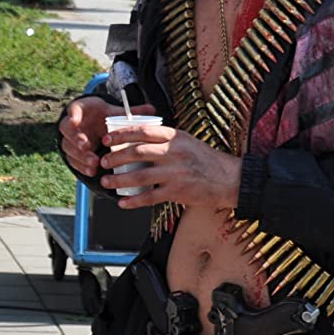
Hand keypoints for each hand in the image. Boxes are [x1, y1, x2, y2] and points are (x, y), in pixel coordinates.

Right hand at [58, 96, 155, 177]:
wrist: (91, 124)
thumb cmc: (103, 116)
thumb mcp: (114, 111)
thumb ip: (130, 112)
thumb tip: (152, 109)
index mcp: (80, 110)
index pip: (73, 110)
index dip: (73, 116)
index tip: (76, 121)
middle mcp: (71, 124)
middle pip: (68, 132)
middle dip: (77, 140)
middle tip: (87, 147)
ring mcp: (69, 139)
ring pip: (69, 148)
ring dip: (80, 156)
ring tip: (93, 163)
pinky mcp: (71, 152)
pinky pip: (72, 160)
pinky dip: (81, 166)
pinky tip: (91, 171)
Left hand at [98, 123, 241, 210]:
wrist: (230, 179)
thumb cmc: (206, 160)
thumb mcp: (187, 141)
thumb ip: (165, 140)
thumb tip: (137, 140)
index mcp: (175, 137)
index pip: (143, 131)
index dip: (121, 133)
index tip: (107, 138)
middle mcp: (174, 153)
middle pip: (137, 152)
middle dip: (115, 157)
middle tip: (103, 162)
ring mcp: (176, 173)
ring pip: (140, 175)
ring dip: (119, 180)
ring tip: (107, 181)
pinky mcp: (178, 192)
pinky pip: (150, 197)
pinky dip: (134, 201)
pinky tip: (123, 202)